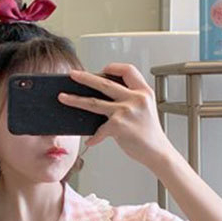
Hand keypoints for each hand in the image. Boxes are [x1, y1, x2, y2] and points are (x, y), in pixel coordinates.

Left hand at [58, 63, 173, 169]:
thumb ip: (130, 99)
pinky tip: (90, 142)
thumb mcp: (145, 109)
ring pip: (95, 102)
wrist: (158, 152)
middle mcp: (135, 98)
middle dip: (85, 78)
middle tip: (72, 75)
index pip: (128, 70)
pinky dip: (94, 137)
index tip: (102, 70)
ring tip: (63, 97)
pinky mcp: (119, 126)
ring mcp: (127, 111)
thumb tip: (103, 98)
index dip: (113, 68)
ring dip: (76, 100)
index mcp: (143, 91)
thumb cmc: (149, 134)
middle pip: (105, 83)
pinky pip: (99, 130)